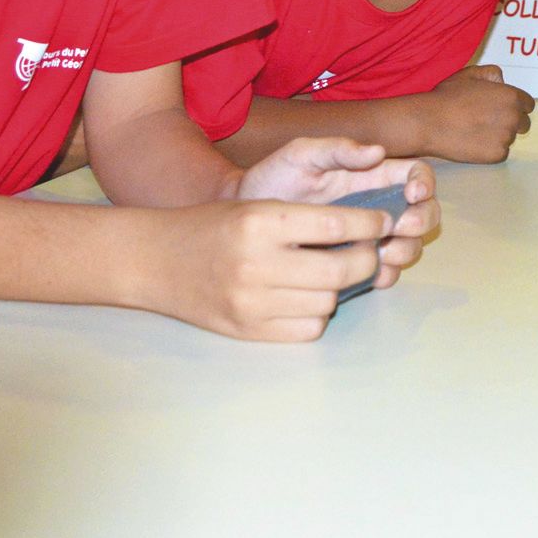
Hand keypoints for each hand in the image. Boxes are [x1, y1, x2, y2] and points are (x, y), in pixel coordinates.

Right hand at [118, 199, 390, 341]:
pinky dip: (316, 315)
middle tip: (368, 252)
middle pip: (340, 269)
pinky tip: (306, 298)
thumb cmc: (212, 226)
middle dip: (366, 260)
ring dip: (340, 289)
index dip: (369, 223)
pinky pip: (307, 329)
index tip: (381, 222)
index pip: (335, 223)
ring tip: (332, 274)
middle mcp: (257, 262)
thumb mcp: (256, 206)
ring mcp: (252, 302)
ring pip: (328, 302)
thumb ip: (304, 219)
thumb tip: (365, 232)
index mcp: (261, 221)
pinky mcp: (249, 330)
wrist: (156, 260)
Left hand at [237, 137, 439, 286]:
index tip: (412, 193)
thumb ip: (336, 148)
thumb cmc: (272, 179)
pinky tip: (370, 274)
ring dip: (406, 250)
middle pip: (423, 212)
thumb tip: (377, 151)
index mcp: (370, 175)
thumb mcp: (301, 155)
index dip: (424, 182)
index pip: (415, 174)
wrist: (241, 218)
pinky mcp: (353, 263)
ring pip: (408, 245)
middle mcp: (376, 205)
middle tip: (400, 227)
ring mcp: (367, 236)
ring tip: (382, 253)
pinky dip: (386, 275)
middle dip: (421, 220)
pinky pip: (384, 273)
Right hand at [413, 65, 535, 163]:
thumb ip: (492, 73)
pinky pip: (500, 153)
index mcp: (511, 96)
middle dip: (511, 122)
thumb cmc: (447, 97)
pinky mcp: (496, 155)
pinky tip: (473, 142)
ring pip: (510, 138)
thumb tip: (502, 81)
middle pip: (523, 124)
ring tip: (476, 130)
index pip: (528, 105)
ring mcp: (506, 138)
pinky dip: (490, 150)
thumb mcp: (470, 74)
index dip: (515, 106)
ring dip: (499, 135)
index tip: (502, 109)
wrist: (429, 122)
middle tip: (488, 121)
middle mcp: (513, 117)